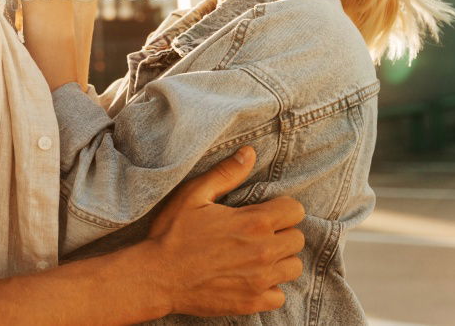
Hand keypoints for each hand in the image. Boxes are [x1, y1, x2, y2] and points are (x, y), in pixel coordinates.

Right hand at [140, 146, 305, 316]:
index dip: (281, 208)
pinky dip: (269, 288)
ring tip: (256, 256)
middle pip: (298, 239)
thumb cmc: (172, 233)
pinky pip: (279, 296)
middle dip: (282, 233)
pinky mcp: (252, 302)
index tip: (265, 212)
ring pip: (293, 267)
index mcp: (254, 222)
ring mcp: (260, 280)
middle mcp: (264, 252)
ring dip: (279, 260)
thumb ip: (226, 173)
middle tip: (258, 234)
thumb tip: (250, 152)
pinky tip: (250, 278)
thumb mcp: (194, 194)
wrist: (156, 276)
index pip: (295, 210)